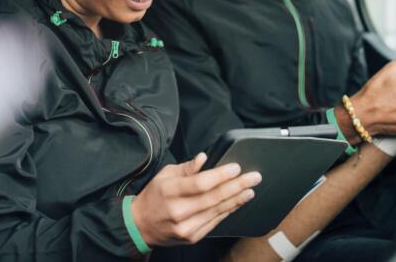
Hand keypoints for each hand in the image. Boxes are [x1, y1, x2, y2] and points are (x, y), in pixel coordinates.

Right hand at [131, 153, 261, 246]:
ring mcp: (186, 227)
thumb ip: (187, 167)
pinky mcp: (192, 237)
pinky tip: (237, 202)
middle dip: (237, 186)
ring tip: (250, 190)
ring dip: (237, 199)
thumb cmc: (155, 195)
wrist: (141, 225)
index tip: (236, 168)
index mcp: (170, 191)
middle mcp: (178, 210)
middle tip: (254, 177)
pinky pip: (215, 222)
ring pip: (217, 211)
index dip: (221, 176)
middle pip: (213, 198)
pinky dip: (228, 211)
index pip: (200, 183)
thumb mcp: (165, 174)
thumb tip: (204, 158)